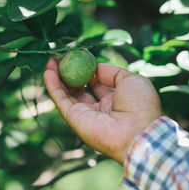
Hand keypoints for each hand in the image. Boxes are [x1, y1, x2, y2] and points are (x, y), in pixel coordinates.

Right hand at [43, 58, 161, 164]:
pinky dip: (53, 85)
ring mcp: (85, 115)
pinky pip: (61, 99)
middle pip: (79, 88)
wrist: (137, 132)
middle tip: (60, 58)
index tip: (78, 57)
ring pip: (67, 93)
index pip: (96, 83)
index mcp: (115, 100)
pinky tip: (48, 70)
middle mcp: (99, 109)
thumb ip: (112, 72)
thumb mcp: (131, 80)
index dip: (86, 70)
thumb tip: (95, 68)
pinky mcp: (74, 119)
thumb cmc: (140, 105)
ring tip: (51, 61)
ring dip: (57, 77)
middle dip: (69, 73)